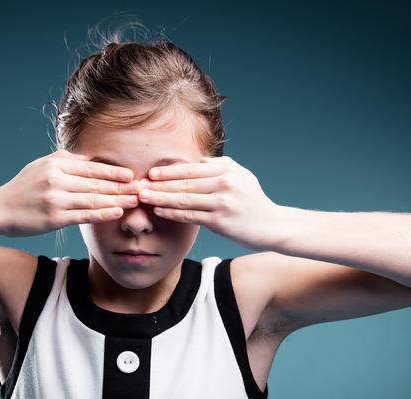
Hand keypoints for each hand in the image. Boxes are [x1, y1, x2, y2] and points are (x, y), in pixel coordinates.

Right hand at [0, 150, 139, 236]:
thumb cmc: (23, 188)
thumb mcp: (41, 166)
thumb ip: (66, 161)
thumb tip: (90, 160)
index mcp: (55, 165)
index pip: (91, 167)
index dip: (114, 171)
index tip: (131, 174)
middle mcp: (56, 180)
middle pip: (96, 182)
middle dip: (122, 186)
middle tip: (141, 187)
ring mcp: (55, 199)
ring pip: (93, 199)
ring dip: (117, 200)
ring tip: (135, 201)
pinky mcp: (54, 218)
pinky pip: (84, 215)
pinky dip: (103, 213)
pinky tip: (117, 213)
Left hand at [137, 156, 282, 250]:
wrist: (273, 226)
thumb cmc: (253, 201)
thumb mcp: (241, 176)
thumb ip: (219, 166)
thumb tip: (198, 161)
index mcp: (226, 169)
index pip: (189, 169)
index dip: (167, 171)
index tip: (149, 173)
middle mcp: (224, 182)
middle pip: (183, 183)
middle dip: (157, 184)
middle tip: (137, 185)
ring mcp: (222, 202)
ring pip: (183, 199)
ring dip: (159, 198)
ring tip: (142, 197)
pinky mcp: (220, 221)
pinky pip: (190, 216)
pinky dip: (172, 213)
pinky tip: (159, 211)